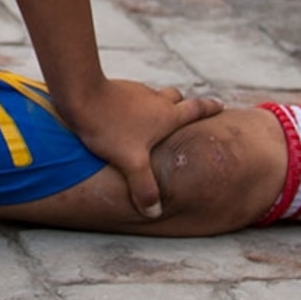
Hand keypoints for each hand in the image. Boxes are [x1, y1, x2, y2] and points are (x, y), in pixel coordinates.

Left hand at [62, 77, 221, 220]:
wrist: (81, 93)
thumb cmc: (109, 127)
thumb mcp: (130, 162)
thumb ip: (144, 187)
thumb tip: (154, 211)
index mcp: (167, 115)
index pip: (196, 109)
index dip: (209, 108)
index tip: (220, 105)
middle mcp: (156, 99)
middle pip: (176, 97)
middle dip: (183, 104)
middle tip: (185, 112)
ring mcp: (136, 91)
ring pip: (153, 96)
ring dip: (156, 105)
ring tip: (150, 120)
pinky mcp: (117, 88)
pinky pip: (132, 96)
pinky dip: (134, 104)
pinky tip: (122, 117)